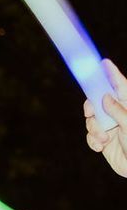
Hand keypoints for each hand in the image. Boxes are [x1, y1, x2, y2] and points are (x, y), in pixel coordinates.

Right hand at [85, 60, 126, 177]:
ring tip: (102, 139)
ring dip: (93, 129)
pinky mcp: (103, 140)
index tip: (103, 63)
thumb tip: (105, 98)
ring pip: (92, 120)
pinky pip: (90, 136)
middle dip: (91, 107)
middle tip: (90, 112)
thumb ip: (118, 111)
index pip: (120, 86)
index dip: (111, 74)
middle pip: (98, 101)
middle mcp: (119, 114)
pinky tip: (100, 147)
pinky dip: (92, 141)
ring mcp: (110, 127)